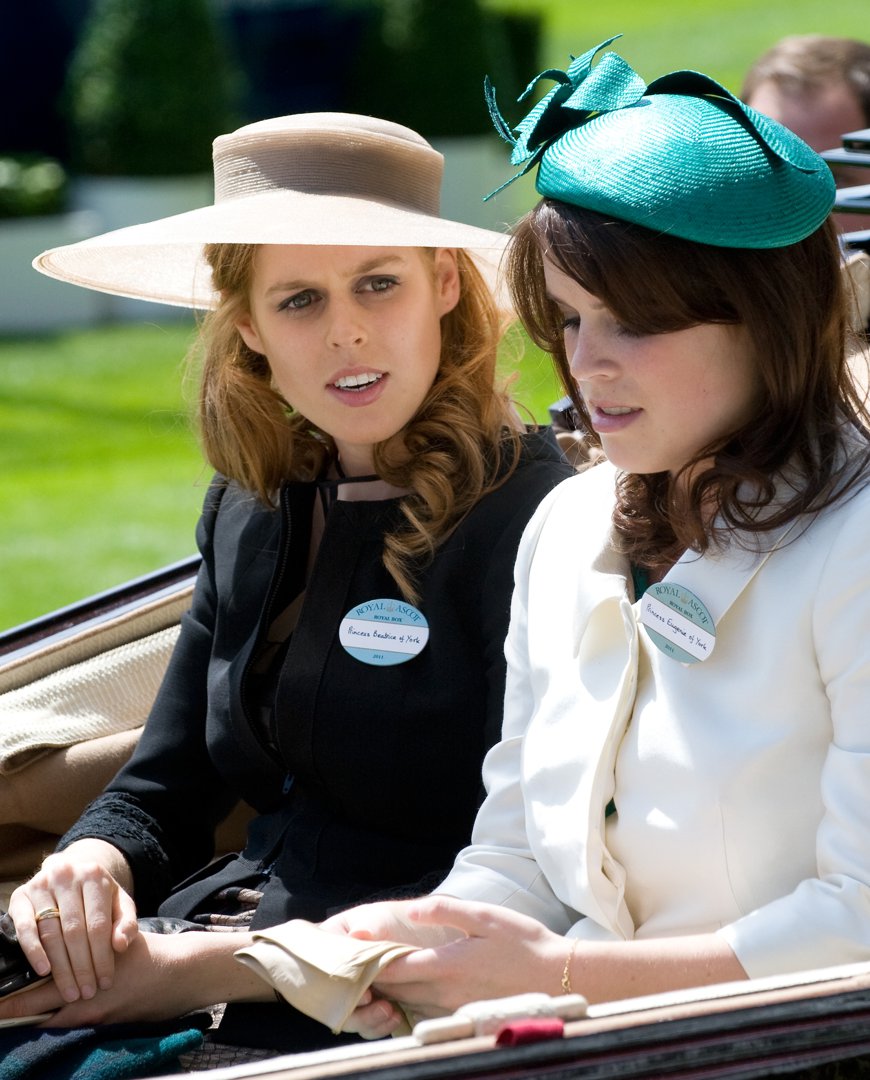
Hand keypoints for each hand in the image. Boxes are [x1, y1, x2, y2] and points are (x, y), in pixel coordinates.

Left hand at [0, 929, 272, 1026]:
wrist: (179, 974)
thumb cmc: (146, 952)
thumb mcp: (114, 940)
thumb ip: (86, 944)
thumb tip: (57, 940)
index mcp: (85, 982)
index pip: (38, 997)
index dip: (13, 1003)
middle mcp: (86, 1005)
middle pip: (41, 1015)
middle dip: (18, 1014)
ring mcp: (96, 1019)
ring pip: (56, 1023)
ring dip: (38, 1018)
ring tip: (17, 1015)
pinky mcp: (107, 1026)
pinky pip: (75, 1026)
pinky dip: (61, 1021)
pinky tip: (51, 1018)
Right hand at [8, 843, 137, 1004]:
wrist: (70, 871)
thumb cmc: (97, 896)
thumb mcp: (120, 903)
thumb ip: (127, 922)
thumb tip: (121, 945)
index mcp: (94, 876)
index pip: (98, 924)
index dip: (102, 956)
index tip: (105, 982)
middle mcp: (66, 876)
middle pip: (74, 931)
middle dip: (82, 967)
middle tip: (87, 993)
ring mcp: (41, 885)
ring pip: (51, 932)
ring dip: (60, 966)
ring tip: (70, 991)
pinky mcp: (20, 896)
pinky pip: (25, 927)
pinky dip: (33, 950)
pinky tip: (44, 971)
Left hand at [339, 897, 566, 1037]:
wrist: (558, 978)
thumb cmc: (524, 942)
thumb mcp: (485, 916)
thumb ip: (445, 911)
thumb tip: (411, 908)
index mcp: (447, 965)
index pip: (396, 967)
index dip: (370, 960)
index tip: (349, 949)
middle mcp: (445, 992)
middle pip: (396, 989)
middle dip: (373, 977)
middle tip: (350, 963)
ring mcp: (454, 1009)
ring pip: (409, 1004)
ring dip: (389, 992)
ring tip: (369, 976)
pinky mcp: (464, 1016)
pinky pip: (426, 1013)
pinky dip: (409, 1003)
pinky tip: (404, 992)